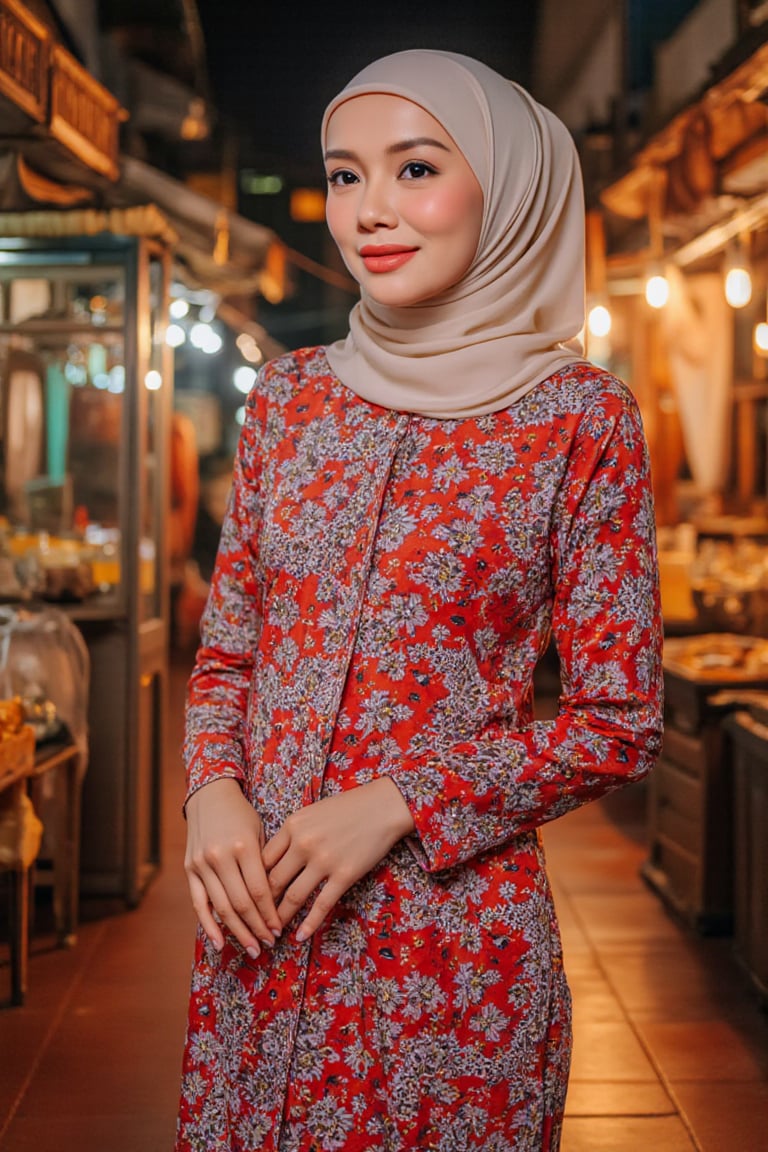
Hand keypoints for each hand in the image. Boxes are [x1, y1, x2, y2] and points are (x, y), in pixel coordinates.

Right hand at [184, 778, 280, 956]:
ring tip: (252, 948)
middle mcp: (221, 856)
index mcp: (243, 846)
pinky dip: (208, 925)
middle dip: (257, 928)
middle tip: (269, 945)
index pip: (259, 891)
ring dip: (238, 932)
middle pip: (241, 903)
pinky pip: (199, 903)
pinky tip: (219, 942)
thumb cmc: (242, 814)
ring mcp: (202, 864)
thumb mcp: (259, 831)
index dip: (269, 914)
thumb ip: (264, 863)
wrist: (210, 795)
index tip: (279, 930)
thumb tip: (275, 901)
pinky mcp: (190, 869)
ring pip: (221, 907)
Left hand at [262, 777, 414, 941]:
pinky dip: (309, 924)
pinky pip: (322, 904)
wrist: (382, 806)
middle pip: (273, 881)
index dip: (253, 882)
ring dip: (281, 918)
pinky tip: (301, 937)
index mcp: (291, 826)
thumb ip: (291, 835)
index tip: (249, 897)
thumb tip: (272, 861)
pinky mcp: (345, 874)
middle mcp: (303, 844)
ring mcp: (324, 860)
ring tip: (273, 933)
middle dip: (262, 906)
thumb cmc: (346, 808)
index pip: (263, 860)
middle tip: (255, 922)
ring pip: (294, 897)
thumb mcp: (310, 813)